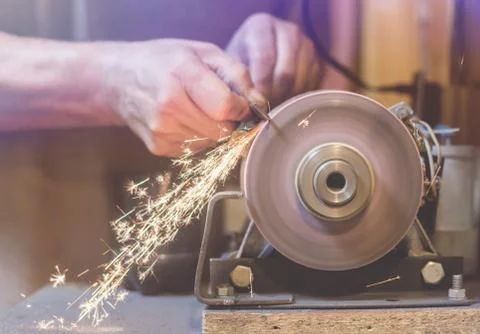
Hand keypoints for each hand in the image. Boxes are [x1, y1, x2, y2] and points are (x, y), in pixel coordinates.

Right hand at [97, 39, 263, 156]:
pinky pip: (197, 150)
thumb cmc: (164, 61)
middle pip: (222, 130)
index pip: (226, 107)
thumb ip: (236, 75)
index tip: (238, 102)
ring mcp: (161, 130)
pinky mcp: (159, 147)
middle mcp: (169, 105)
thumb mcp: (202, 52)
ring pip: (212, 142)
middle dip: (230, 121)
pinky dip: (199, 137)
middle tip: (218, 105)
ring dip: (214, 130)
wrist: (119, 79)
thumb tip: (258, 104)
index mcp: (181, 74)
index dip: (240, 107)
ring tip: (197, 109)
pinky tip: (185, 120)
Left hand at [227, 13, 321, 105]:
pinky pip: (312, 84)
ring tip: (274, 107)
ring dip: (287, 99)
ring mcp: (306, 44)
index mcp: (261, 25)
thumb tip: (251, 103)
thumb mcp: (232, 67)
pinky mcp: (317, 60)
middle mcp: (288, 30)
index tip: (255, 103)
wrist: (254, 56)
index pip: (264, 58)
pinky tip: (285, 101)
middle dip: (275, 95)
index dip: (260, 85)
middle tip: (265, 110)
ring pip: (301, 80)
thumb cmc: (240, 62)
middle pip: (286, 71)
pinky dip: (299, 98)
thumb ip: (238, 81)